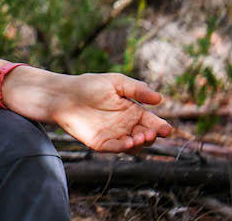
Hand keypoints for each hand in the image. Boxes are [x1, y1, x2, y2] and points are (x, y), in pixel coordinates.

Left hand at [40, 72, 172, 152]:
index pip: (151, 123)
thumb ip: (137, 89)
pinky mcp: (101, 143)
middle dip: (151, 136)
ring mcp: (114, 136)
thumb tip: (159, 98)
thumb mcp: (117, 82)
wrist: (65, 94)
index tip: (166, 129)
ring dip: (140, 143)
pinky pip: (116, 148)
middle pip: (145, 136)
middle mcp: (126, 126)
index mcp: (133, 112)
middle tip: (152, 132)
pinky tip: (129, 141)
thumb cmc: (90, 85)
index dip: (160, 127)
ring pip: (134, 146)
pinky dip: (124, 147)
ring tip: (141, 136)